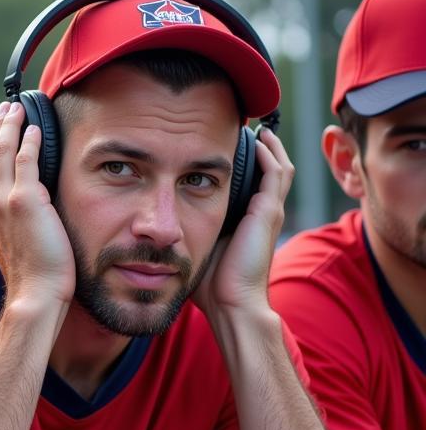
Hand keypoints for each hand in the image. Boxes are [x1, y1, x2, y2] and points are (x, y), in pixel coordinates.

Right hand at [0, 102, 74, 309]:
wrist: (34, 293)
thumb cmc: (34, 274)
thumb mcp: (22, 240)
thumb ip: (24, 217)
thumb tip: (39, 202)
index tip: (3, 127)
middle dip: (0, 127)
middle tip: (8, 108)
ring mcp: (5, 200)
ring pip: (4, 151)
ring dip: (12, 126)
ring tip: (18, 110)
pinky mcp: (25, 200)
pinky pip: (26, 160)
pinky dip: (29, 140)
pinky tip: (36, 129)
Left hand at [193, 128, 294, 319]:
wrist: (230, 303)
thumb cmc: (209, 286)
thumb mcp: (193, 249)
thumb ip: (183, 234)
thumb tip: (152, 226)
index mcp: (246, 222)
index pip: (251, 183)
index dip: (242, 164)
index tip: (222, 146)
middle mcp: (262, 215)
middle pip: (269, 170)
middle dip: (259, 148)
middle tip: (243, 127)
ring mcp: (269, 213)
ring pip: (279, 167)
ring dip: (269, 146)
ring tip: (256, 126)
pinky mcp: (269, 213)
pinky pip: (277, 173)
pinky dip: (270, 154)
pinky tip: (258, 139)